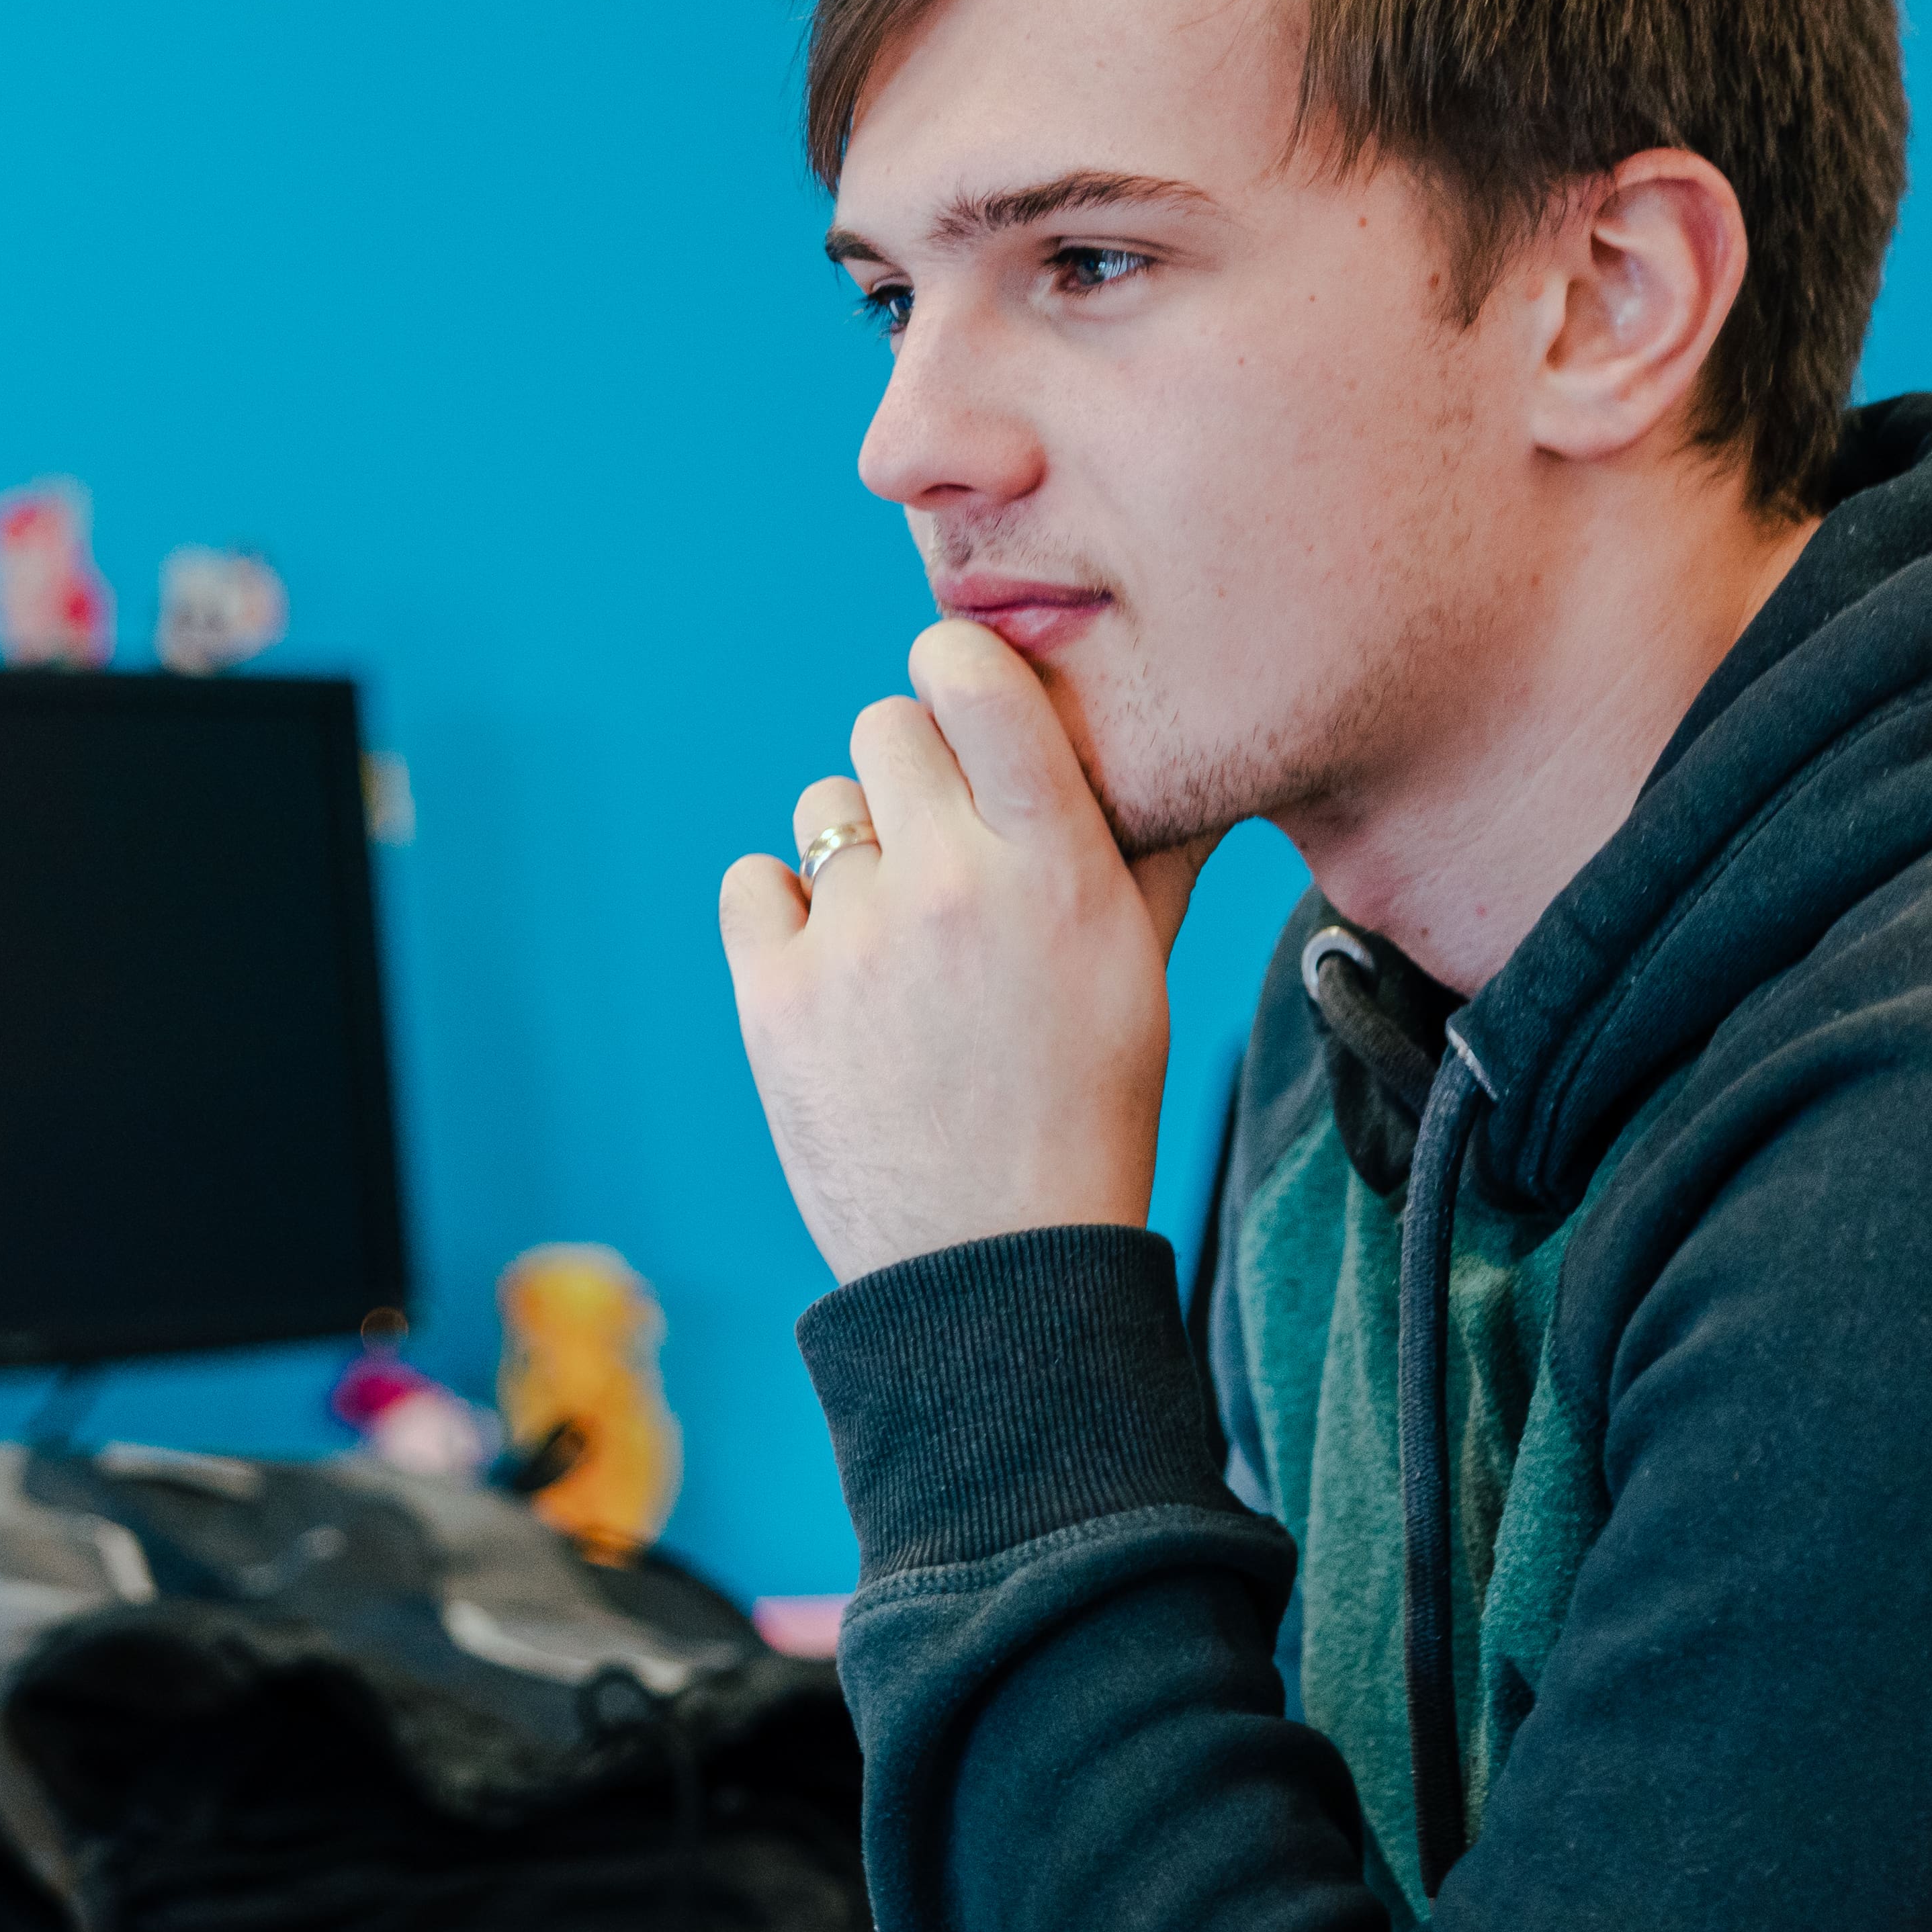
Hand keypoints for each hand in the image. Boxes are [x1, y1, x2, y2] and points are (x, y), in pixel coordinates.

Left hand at [718, 620, 1213, 1280]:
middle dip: (911, 775)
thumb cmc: (1086, 1104)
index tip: (963, 699)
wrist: (997, 1262)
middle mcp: (952, 883)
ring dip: (855, 859)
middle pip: (886, 725)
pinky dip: (783, 918)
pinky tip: (836, 976)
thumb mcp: (1142, 966)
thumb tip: (1179, 752)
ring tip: (903, 951)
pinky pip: (752, 882)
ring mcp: (854, 939)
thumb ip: (1148, 844)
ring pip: (824, 811)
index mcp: (1056, 864)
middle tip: (941, 854)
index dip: (957, 669)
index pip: (975, 676)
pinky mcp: (773, 994)